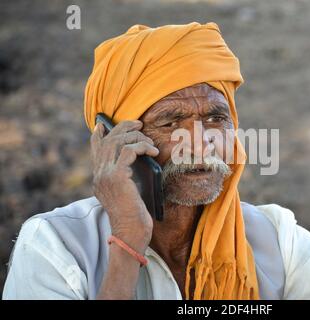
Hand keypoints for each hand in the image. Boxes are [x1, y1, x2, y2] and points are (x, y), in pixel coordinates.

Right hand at [90, 119, 158, 252]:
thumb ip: (125, 176)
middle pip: (108, 140)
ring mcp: (106, 175)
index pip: (95, 149)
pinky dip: (143, 146)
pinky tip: (153, 151)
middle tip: (139, 124)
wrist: (131, 233)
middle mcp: (99, 174)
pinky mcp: (117, 176)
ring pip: (118, 142)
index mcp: (99, 178)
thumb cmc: (134, 216)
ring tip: (150, 143)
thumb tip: (137, 158)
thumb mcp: (127, 192)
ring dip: (137, 137)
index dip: (98, 134)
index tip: (103, 124)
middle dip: (124, 128)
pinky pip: (130, 150)